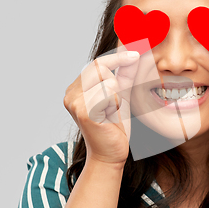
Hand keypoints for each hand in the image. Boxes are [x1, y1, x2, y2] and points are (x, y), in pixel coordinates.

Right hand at [63, 50, 139, 164]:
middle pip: (100, 67)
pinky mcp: (83, 111)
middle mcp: (71, 93)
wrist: (111, 154)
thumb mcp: (122, 95)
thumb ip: (125, 75)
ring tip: (111, 112)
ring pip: (107, 81)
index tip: (136, 53)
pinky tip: (109, 117)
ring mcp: (74, 102)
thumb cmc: (115, 127)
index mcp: (77, 88)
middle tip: (117, 102)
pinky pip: (109, 94)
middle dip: (117, 82)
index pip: (97, 63)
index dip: (117, 57)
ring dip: (117, 97)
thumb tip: (133, 54)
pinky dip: (115, 104)